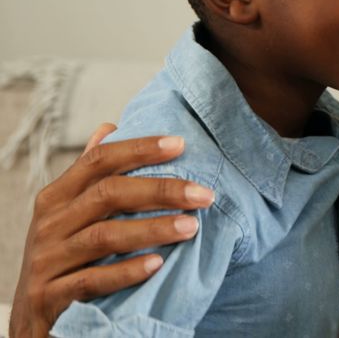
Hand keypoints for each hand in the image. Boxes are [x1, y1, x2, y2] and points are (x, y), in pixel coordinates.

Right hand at [9, 123, 213, 337]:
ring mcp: (48, 260)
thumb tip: (110, 127)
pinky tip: (157, 264)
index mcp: (57, 198)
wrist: (28, 324)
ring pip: (104, 236)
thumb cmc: (62, 259)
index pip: (98, 160)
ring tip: (191, 226)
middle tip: (204, 194)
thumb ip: (89, 176)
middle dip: (161, 190)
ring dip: (153, 229)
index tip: (181, 144)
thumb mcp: (69, 215)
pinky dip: (126, 271)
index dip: (139, 149)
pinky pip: (92, 280)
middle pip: (108, 194)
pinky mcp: (50, 296)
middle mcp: (50, 224)